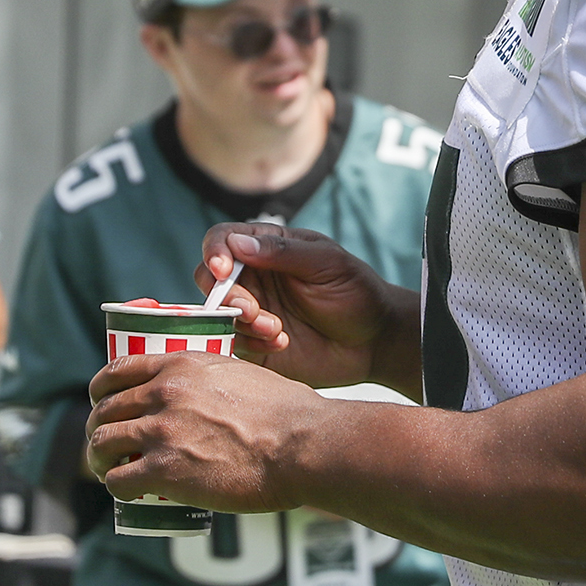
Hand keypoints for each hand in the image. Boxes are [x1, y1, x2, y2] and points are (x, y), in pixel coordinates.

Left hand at [85, 351, 319, 513]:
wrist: (302, 445)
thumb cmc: (288, 414)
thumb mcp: (242, 374)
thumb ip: (211, 381)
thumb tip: (205, 398)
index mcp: (181, 365)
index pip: (119, 369)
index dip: (103, 388)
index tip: (104, 402)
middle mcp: (164, 393)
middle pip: (106, 408)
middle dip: (99, 426)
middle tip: (107, 443)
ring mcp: (161, 431)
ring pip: (103, 442)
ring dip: (100, 458)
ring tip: (110, 470)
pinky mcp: (163, 471)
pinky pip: (118, 480)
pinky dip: (117, 488)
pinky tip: (128, 493)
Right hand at [196, 223, 400, 388]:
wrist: (375, 340)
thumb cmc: (355, 291)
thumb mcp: (327, 263)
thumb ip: (283, 252)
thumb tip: (237, 244)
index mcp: (266, 249)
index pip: (223, 239)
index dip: (214, 251)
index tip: (223, 269)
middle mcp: (252, 279)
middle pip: (210, 280)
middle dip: (225, 295)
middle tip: (252, 310)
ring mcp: (252, 313)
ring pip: (217, 315)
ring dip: (240, 323)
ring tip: (277, 331)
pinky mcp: (255, 345)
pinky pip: (232, 345)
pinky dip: (251, 344)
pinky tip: (281, 343)